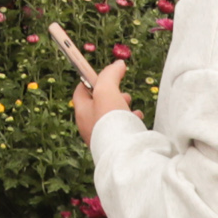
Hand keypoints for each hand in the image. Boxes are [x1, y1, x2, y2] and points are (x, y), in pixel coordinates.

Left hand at [49, 23, 131, 139]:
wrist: (122, 153)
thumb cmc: (111, 120)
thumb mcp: (107, 90)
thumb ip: (110, 74)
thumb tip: (118, 64)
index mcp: (82, 112)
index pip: (80, 91)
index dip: (91, 80)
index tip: (105, 75)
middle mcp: (88, 126)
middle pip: (97, 104)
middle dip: (111, 95)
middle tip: (123, 94)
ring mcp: (101, 137)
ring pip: (110, 117)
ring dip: (121, 108)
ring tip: (131, 106)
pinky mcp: (113, 146)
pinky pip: (119, 130)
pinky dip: (128, 122)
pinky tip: (137, 119)